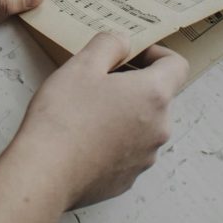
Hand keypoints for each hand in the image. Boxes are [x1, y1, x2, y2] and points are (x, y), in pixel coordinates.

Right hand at [8, 32, 188, 208]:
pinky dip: (113, 141)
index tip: (131, 55)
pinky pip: (128, 151)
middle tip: (98, 82)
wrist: (45, 172)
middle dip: (133, 85)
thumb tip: (123, 43)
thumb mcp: (82, 64)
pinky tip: (83, 140)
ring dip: (123, 114)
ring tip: (86, 113)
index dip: (156, 54)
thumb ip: (109, 44)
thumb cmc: (64, 116)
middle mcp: (159, 128)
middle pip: (157, 96)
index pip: (177, 65)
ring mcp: (146, 157)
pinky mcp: (128, 179)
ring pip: (142, 125)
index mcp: (153, 95)